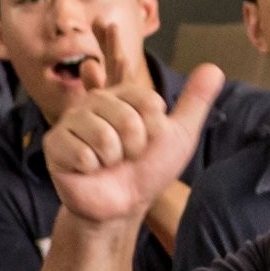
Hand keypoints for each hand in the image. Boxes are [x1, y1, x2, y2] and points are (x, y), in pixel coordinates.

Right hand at [42, 63, 218, 233]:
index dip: (154, 126)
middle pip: (126, 118)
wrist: (123, 203)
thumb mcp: (178, 134)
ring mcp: (71, 122)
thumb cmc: (147, 168)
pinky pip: (83, 153)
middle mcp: (93, 102)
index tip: (145, 139)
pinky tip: (88, 170)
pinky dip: (92, 168)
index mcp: (121, 95)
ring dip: (113, 158)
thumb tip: (214, 67)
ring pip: (104, 136)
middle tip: (126, 156)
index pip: (147, 100)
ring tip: (107, 163)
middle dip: (134, 146)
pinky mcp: (55, 144)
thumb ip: (194, 101)